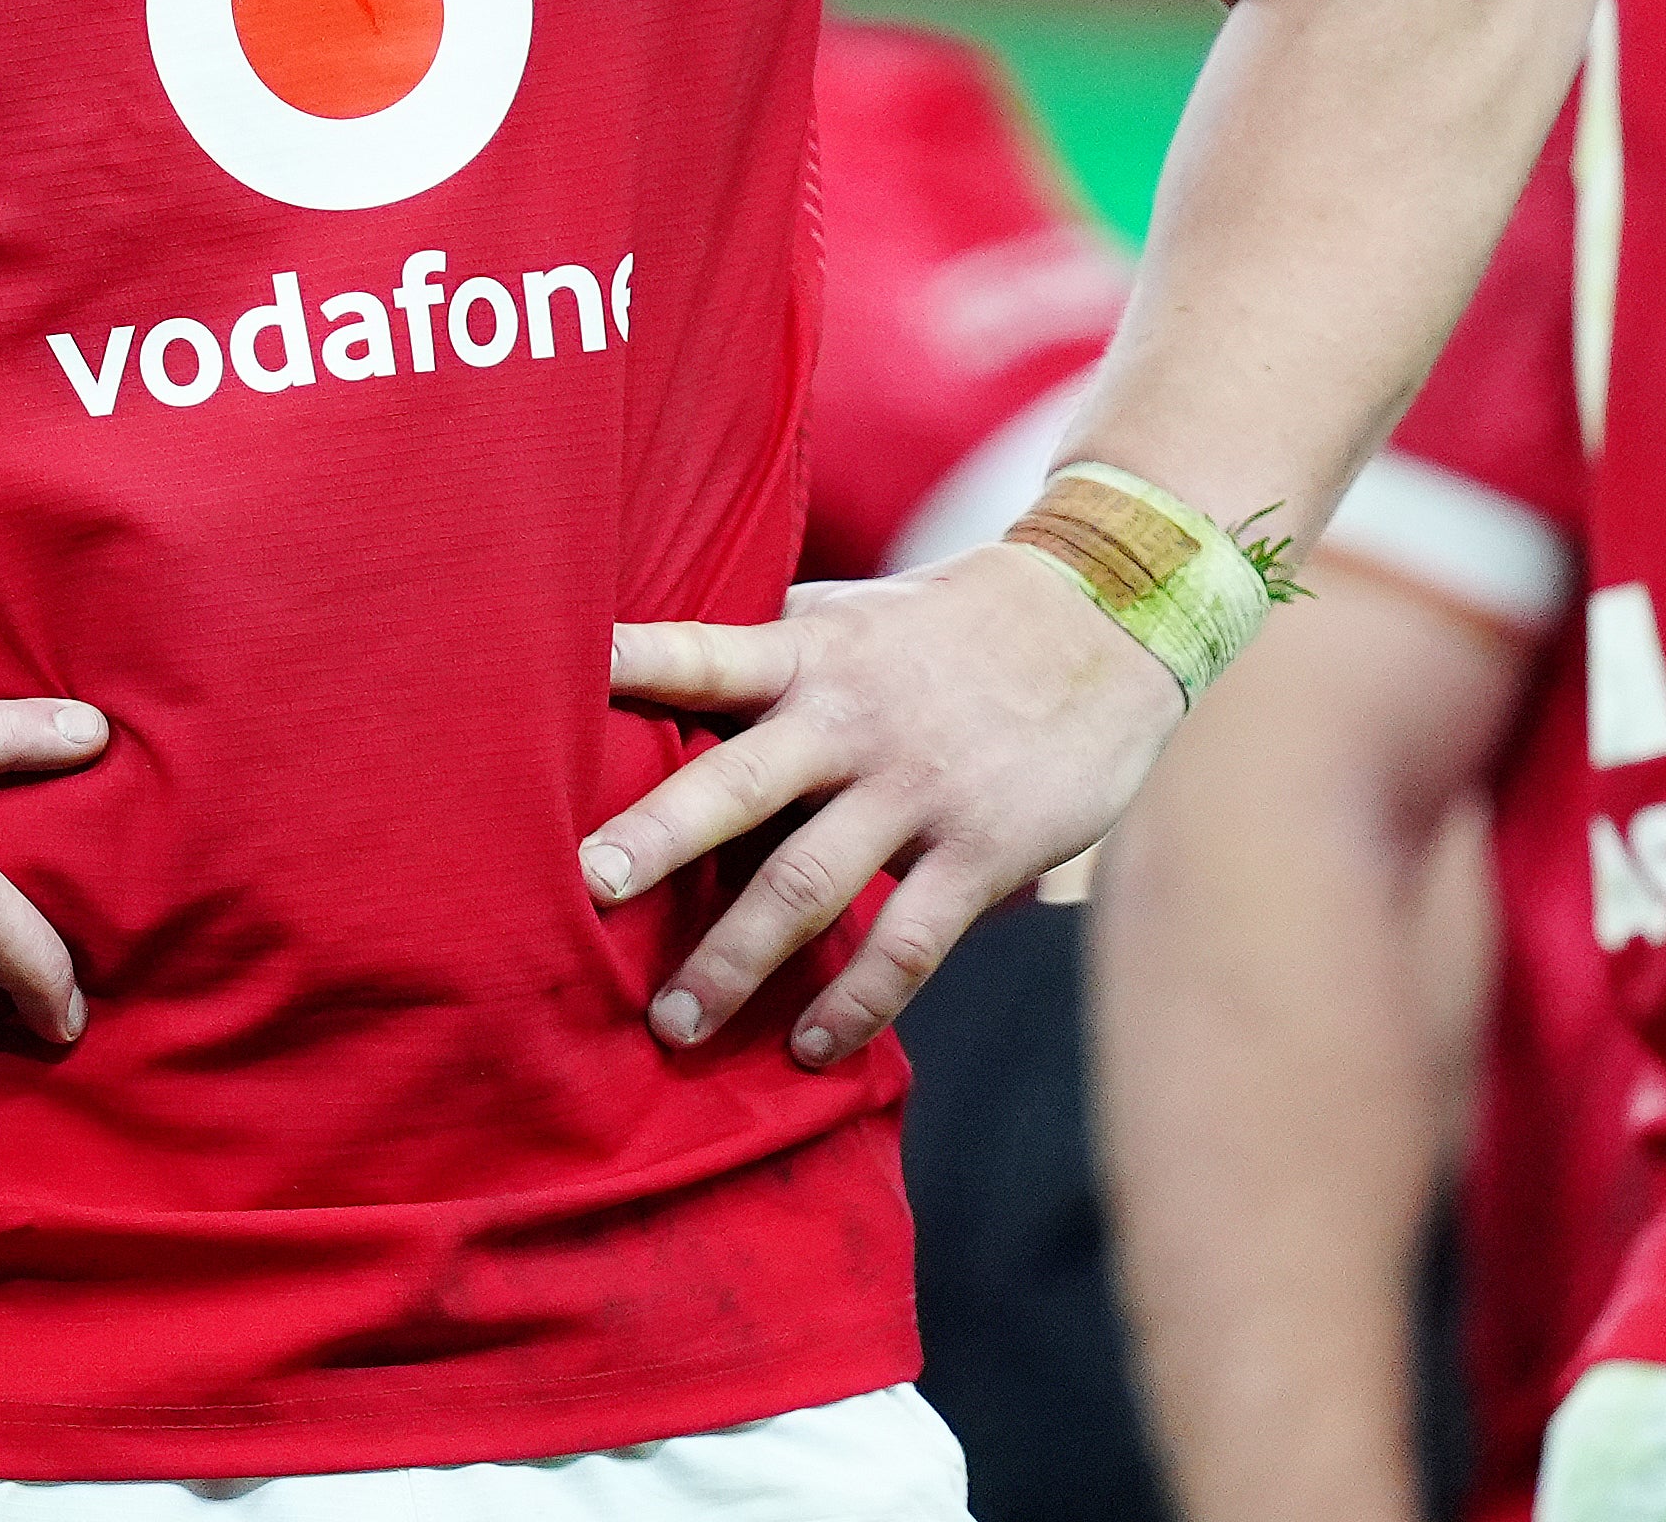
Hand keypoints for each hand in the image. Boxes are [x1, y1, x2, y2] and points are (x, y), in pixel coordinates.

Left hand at [588, 549, 1184, 1065]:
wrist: (1107, 617)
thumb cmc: (944, 626)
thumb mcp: (850, 617)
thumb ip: (765, 659)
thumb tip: (648, 687)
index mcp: (809, 655)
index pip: (702, 655)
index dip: (629, 664)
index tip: (557, 681)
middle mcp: (851, 721)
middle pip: (736, 785)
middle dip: (656, 840)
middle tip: (583, 891)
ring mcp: (917, 788)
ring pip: (807, 886)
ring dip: (735, 960)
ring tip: (672, 1025)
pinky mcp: (981, 849)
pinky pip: (906, 943)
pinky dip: (854, 1003)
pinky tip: (808, 1048)